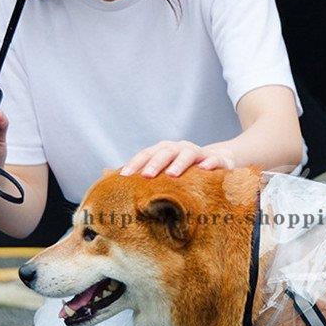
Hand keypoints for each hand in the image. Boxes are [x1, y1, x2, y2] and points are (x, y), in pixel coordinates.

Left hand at [120, 140, 237, 177]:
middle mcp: (180, 148)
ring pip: (188, 154)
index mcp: (165, 150)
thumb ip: (142, 174)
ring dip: (179, 163)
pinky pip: (216, 160)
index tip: (124, 176)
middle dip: (155, 163)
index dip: (136, 163)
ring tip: (172, 175)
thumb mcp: (165, 172)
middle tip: (146, 176)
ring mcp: (200, 153)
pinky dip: (211, 163)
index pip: (147, 154)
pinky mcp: (219, 160)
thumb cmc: (186, 171)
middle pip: (165, 152)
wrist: (219, 161)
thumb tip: (106, 175)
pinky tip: (205, 169)